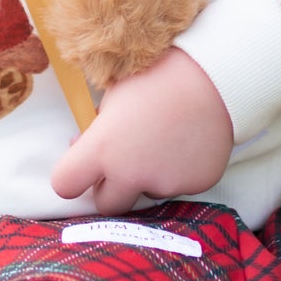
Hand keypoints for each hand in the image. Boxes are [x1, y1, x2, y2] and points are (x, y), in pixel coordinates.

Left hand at [50, 48, 233, 214]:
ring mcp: (165, 184)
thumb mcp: (113, 95)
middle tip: (121, 163)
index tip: (81, 167)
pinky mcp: (195, 185)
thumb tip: (82, 146)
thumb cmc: (158, 75)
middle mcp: (130, 175)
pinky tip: (186, 143)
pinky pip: (179, 186)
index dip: (70, 176)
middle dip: (109, 188)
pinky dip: (178, 172)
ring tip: (164, 140)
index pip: (64, 184)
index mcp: (102, 150)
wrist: (216, 75)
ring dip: (147, 177)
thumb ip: (95, 131)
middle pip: (106, 205)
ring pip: (146, 192)